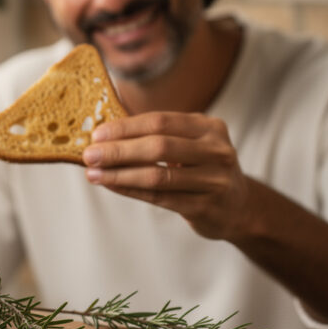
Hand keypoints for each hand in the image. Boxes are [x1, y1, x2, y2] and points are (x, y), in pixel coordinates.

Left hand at [82, 112, 251, 239]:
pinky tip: (111, 186)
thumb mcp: (190, 143)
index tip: (97, 134)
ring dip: (119, 174)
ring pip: (158, 175)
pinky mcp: (206, 207)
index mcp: (209, 127)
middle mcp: (216, 151)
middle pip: (158, 147)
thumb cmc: (200, 168)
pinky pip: (160, 198)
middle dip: (119, 151)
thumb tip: (104, 132)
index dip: (125, 127)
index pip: (160, 122)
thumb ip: (156, 135)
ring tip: (93, 174)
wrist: (238, 206)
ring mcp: (214, 180)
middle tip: (89, 155)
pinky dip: (131, 190)